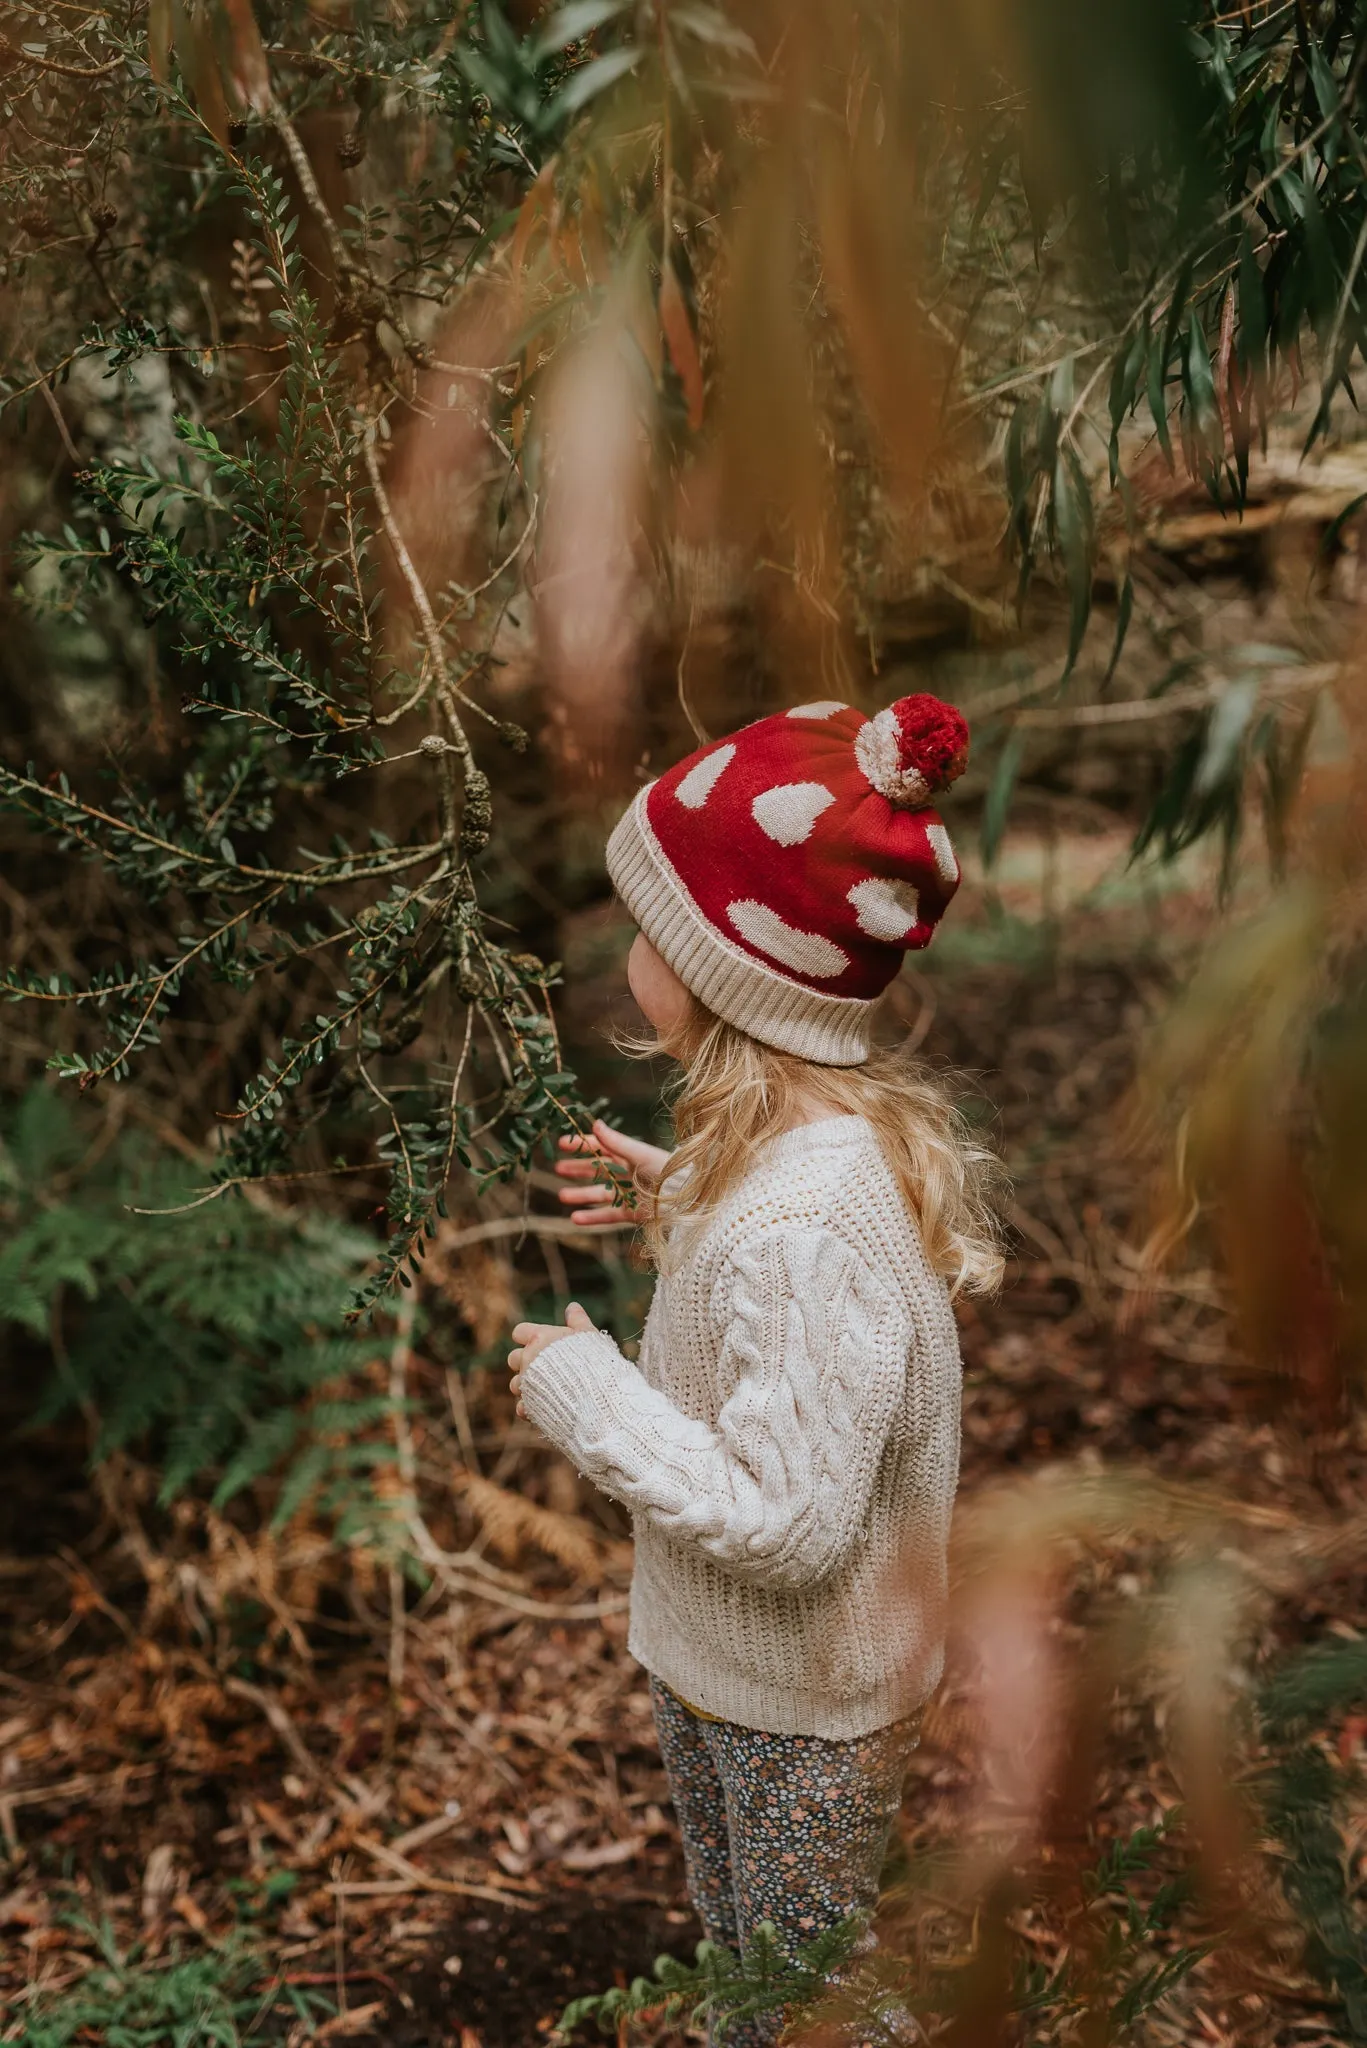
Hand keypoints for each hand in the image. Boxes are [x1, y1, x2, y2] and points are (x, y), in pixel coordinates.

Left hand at [508, 1301, 596, 1413]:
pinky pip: (522, 1406)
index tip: (542, 1343)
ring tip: (546, 1390)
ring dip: (526, 1386)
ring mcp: (527, 1383)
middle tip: (544, 1368)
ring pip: (515, 1384)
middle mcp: (528, 1359)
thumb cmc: (595, 1361)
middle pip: (513, 1358)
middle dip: (525, 1363)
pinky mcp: (530, 1405)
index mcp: (540, 1338)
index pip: (520, 1331)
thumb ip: (578, 1320)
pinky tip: (543, 1408)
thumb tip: (573, 1306)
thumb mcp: (589, 1336)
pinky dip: (531, 1408)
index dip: (529, 1337)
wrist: (595, 1396)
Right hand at [555, 1117, 671, 1227]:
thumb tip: (595, 1124)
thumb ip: (616, 1142)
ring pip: (600, 1194)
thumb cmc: (668, 1170)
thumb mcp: (640, 1154)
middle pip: (598, 1170)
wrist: (688, 1198)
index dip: (582, 1145)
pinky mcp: (632, 1213)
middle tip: (557, 1168)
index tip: (562, 1144)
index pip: (602, 1147)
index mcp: (631, 1155)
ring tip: (562, 1195)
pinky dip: (592, 1217)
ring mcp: (629, 1194)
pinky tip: (574, 1218)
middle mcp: (629, 1173)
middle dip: (578, 1168)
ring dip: (581, 1194)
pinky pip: (608, 1215)